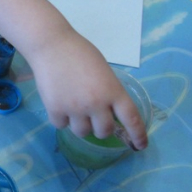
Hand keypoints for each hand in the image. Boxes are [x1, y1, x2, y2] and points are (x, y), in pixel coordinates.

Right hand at [28, 27, 148, 149]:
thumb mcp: (104, 71)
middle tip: (93, 117)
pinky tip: (59, 103)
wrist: (51, 45)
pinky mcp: (55, 109)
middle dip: (101, 127)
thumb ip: (108, 91)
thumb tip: (107, 112)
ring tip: (73, 108)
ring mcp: (75, 108)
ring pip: (82, 132)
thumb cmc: (79, 53)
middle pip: (104, 132)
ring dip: (81, 124)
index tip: (140, 145)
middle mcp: (97, 103)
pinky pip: (61, 125)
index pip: (131, 119)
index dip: (137, 135)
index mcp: (113, 91)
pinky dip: (61, 118)